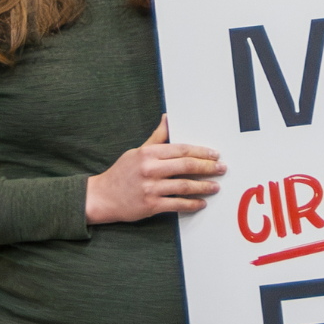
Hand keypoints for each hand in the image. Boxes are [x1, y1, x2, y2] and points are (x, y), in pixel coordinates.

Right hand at [85, 117, 225, 223]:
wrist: (102, 197)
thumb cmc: (121, 173)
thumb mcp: (137, 151)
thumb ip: (156, 138)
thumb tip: (167, 119)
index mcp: (148, 153)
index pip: (181, 149)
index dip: (201, 151)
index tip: (215, 154)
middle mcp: (150, 169)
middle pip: (187, 166)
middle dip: (208, 167)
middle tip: (222, 168)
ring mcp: (151, 188)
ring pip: (185, 186)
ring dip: (204, 186)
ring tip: (216, 187)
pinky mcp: (150, 205)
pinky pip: (177, 204)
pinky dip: (192, 204)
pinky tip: (201, 203)